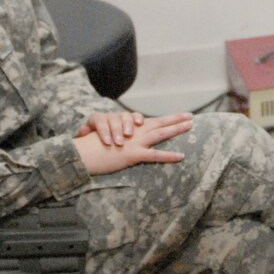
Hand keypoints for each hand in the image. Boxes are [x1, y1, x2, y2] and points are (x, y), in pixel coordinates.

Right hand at [74, 113, 194, 174]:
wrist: (82, 153)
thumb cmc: (94, 148)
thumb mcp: (110, 139)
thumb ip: (121, 136)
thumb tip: (129, 137)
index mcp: (130, 128)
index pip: (151, 121)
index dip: (166, 119)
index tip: (179, 117)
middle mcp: (134, 132)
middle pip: (159, 122)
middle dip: (176, 119)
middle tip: (191, 117)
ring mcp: (135, 142)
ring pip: (160, 133)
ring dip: (176, 129)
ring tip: (190, 126)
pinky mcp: (133, 154)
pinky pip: (154, 155)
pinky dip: (169, 156)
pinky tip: (181, 156)